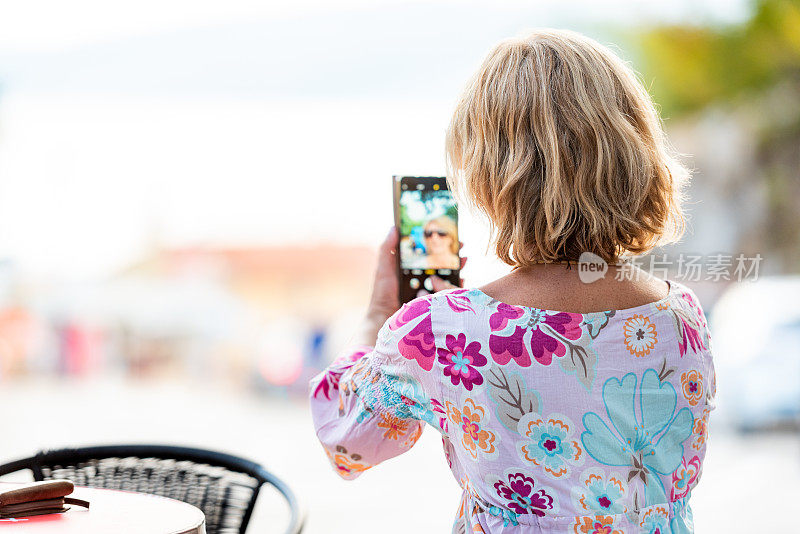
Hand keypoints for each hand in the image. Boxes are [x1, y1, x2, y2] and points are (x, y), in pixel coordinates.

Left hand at [354, 227, 466, 346]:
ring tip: (463, 262)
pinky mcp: (437, 306)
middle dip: (454, 257)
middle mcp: (425, 282)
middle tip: (462, 249)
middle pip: (444, 267)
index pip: (430, 256)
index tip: (450, 237)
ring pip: (450, 279)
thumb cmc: (383, 295)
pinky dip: (458, 289)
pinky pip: (451, 296)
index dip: (439, 246)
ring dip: (458, 270)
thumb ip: (387, 249)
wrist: (385, 320)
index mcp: (413, 272)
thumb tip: (394, 228)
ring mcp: (432, 294)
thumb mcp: (384, 269)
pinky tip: (461, 281)